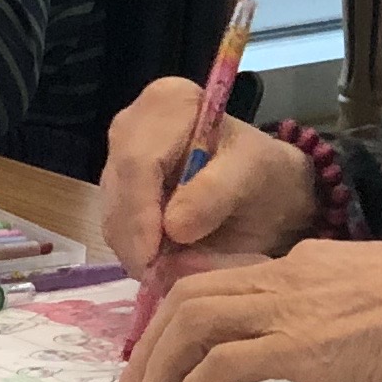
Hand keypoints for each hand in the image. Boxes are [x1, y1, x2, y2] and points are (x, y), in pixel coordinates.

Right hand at [101, 98, 318, 278]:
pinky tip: (167, 260)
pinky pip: (116, 228)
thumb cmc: (266, 176)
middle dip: (137, 238)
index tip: (154, 259)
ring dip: (138, 249)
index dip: (140, 213)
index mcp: (167, 103)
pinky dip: (138, 251)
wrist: (269, 190)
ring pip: (112, 213)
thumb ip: (216, 194)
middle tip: (163, 277)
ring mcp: (118, 158)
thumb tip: (174, 226)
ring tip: (175, 269)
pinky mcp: (118, 192)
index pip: (137, 162)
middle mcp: (132, 124)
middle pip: (118, 189)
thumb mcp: (254, 176)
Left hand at [120, 235, 381, 381]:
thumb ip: (329, 306)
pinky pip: (223, 362)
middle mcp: (280, 280)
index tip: (163, 346)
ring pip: (192, 322)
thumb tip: (318, 333)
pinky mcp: (293, 345)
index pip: (218, 280)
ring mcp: (284, 310)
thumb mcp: (366, 292)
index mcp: (297, 266)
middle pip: (188, 297)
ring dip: (161, 363)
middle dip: (152, 341)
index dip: (179, 313)